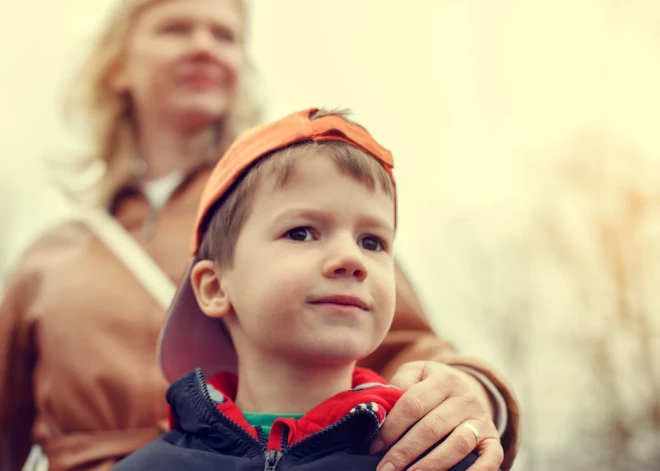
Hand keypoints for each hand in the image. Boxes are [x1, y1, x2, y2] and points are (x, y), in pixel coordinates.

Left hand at [370, 361, 503, 470]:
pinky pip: (490, 459)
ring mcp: (480, 419)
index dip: (392, 427)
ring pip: (457, 443)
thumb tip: (382, 411)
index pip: (413, 404)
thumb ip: (398, 386)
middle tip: (386, 469)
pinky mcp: (493, 439)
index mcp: (442, 379)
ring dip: (432, 464)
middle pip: (431, 427)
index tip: (374, 447)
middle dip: (404, 452)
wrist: (467, 387)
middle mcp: (464, 398)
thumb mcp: (415, 374)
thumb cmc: (430, 386)